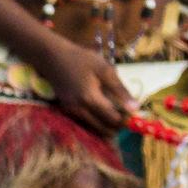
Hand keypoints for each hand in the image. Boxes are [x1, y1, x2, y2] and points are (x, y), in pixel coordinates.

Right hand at [23, 27, 137, 137]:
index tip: (133, 111)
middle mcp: (79, 110)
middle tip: (125, 116)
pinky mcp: (66, 110)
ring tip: (116, 116)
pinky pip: (85, 123)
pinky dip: (96, 123)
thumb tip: (135, 108)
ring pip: (94, 129)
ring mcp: (71, 111)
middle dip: (117, 127)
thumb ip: (120, 90)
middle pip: (104, 129)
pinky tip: (101, 115)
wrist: (52, 57)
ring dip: (107, 127)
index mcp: (90, 100)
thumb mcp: (104, 70)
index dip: (126, 119)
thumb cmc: (80, 59)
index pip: (114, 120)